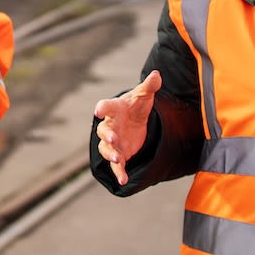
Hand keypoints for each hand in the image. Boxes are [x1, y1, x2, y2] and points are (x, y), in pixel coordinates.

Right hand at [93, 71, 161, 185]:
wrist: (136, 121)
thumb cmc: (136, 106)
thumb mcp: (144, 96)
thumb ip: (149, 86)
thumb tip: (156, 74)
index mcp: (114, 109)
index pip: (105, 107)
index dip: (101, 108)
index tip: (98, 110)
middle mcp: (109, 126)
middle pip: (103, 131)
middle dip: (107, 135)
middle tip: (113, 139)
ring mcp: (113, 142)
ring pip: (106, 149)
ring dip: (109, 154)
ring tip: (117, 160)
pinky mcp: (119, 154)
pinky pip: (116, 165)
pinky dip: (118, 172)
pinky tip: (123, 180)